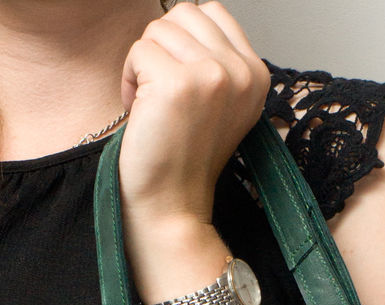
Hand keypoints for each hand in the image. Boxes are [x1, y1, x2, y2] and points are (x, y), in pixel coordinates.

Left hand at [117, 0, 269, 227]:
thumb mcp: (218, 101)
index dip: (182, 39)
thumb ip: (215, 57)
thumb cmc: (184, 155)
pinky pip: (138, 51)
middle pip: (183, 14)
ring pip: (158, 29)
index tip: (180, 84)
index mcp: (256, 73)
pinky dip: (128, 79)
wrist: (173, 204)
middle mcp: (241, 72)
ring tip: (152, 104)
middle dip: (162, 48)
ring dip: (144, 64)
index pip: (210, 11)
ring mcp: (214, 76)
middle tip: (162, 94)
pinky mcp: (180, 84)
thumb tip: (187, 13)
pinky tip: (140, 111)